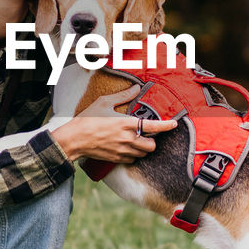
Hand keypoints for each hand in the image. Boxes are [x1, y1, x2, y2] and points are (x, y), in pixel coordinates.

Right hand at [55, 84, 176, 163]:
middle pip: (152, 145)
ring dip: (143, 148)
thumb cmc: (88, 119)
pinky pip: (132, 160)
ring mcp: (122, 150)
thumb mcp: (104, 102)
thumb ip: (123, 96)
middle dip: (152, 141)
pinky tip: (127, 148)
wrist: (74, 139)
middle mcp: (128, 139)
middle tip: (147, 134)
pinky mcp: (116, 159)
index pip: (154, 127)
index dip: (167, 126)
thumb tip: (136, 88)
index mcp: (127, 123)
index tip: (174, 124)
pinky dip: (133, 155)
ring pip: (143, 154)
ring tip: (137, 140)